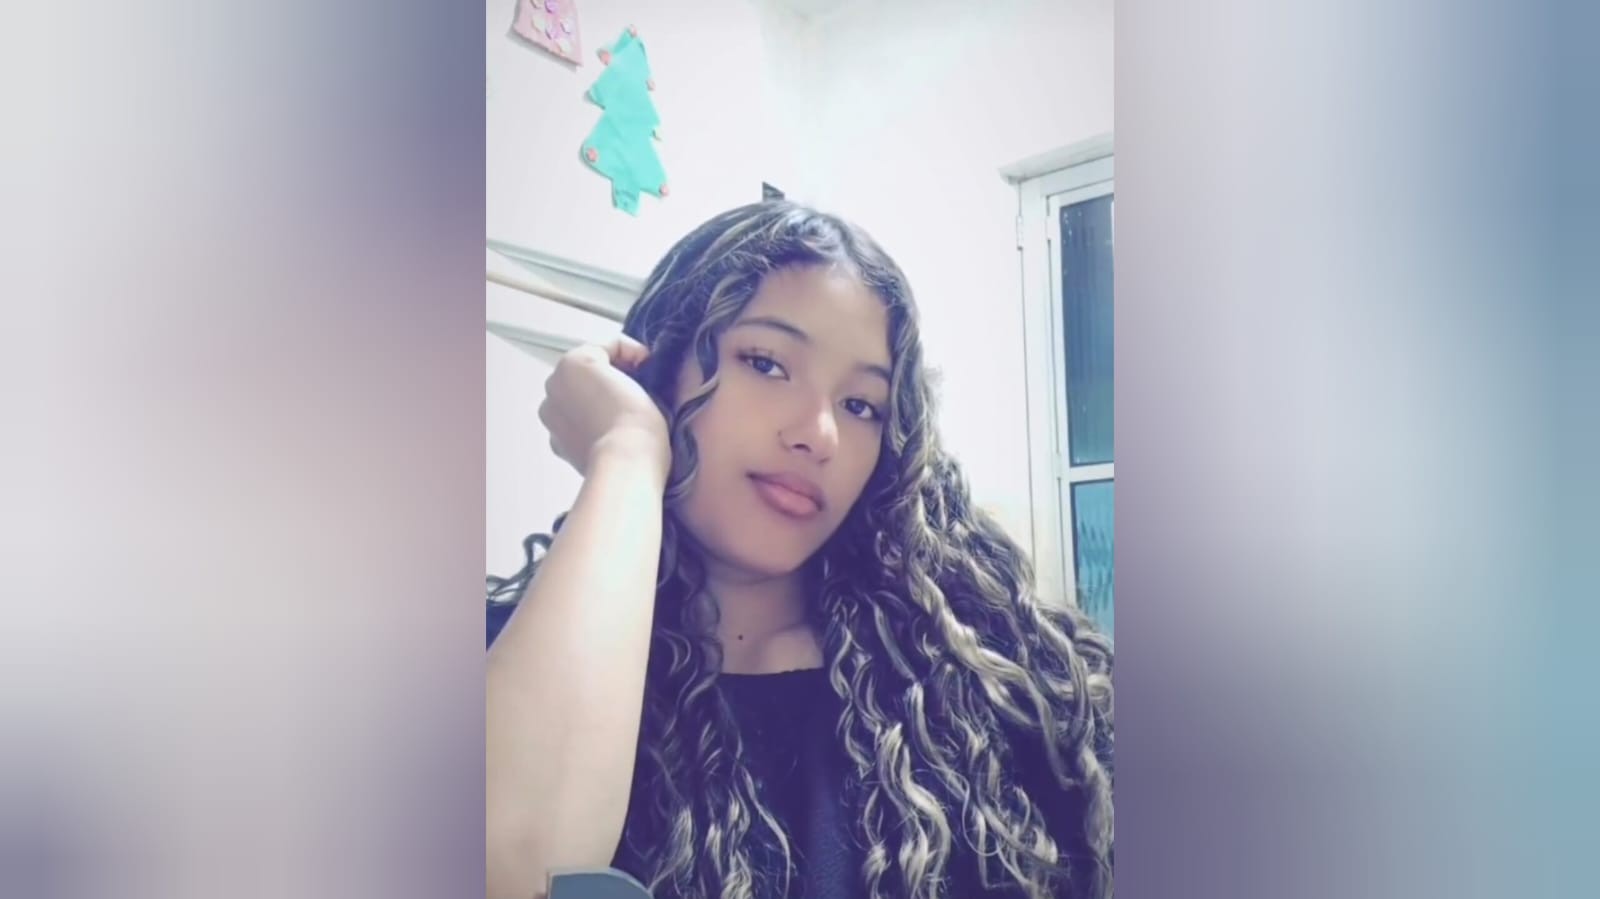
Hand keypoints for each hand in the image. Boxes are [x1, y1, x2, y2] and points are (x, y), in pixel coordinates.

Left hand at [540, 337, 669, 483]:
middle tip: (639, 391)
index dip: (634, 354)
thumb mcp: (640, 375)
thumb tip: (630, 377)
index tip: (650, 368)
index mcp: (572, 362)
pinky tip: (610, 434)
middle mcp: (553, 386)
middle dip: (611, 378)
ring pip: (579, 400)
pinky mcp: (558, 444)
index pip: (609, 348)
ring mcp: (551, 417)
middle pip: (588, 374)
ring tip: (624, 415)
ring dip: (597, 402)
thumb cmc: (637, 420)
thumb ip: (629, 367)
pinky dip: (589, 425)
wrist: (626, 463)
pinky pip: (575, 425)